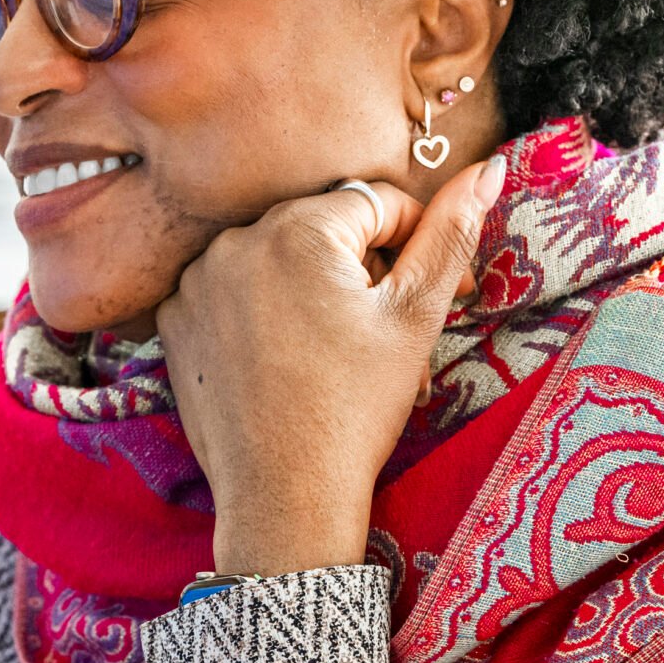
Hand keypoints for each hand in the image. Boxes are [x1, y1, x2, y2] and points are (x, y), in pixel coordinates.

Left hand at [157, 156, 503, 576]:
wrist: (285, 496)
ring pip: (274, 260)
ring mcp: (195, 283)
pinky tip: (285, 360)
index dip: (414, 244)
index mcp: (297, 227)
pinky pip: (230, 294)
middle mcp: (234, 241)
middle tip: (386, 331)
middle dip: (361, 267)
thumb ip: (451, 234)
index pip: (375, 203)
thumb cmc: (357, 408)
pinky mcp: (174, 322)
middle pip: (321, 228)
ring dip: (309, 287)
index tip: (433, 294)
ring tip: (334, 349)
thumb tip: (489, 166)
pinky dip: (260, 313)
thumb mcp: (417, 316)